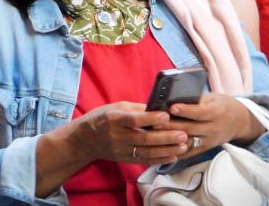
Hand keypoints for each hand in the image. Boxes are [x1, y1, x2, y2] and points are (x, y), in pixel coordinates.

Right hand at [71, 102, 188, 164]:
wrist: (85, 139)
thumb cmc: (101, 119)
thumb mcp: (115, 107)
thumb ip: (136, 109)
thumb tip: (159, 108)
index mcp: (114, 119)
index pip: (133, 120)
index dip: (150, 119)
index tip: (166, 116)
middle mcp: (117, 136)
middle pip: (144, 138)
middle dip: (165, 137)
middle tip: (183, 134)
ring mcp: (120, 150)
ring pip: (147, 152)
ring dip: (167, 150)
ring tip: (183, 146)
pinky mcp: (124, 159)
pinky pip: (144, 161)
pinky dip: (160, 160)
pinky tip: (173, 156)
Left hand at [155, 93, 265, 158]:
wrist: (239, 121)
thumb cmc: (221, 105)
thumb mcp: (212, 98)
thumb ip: (194, 99)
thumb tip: (171, 97)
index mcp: (217, 113)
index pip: (200, 113)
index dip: (186, 110)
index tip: (172, 107)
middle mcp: (214, 129)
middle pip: (190, 128)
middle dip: (171, 125)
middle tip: (154, 121)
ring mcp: (209, 141)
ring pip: (187, 142)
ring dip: (170, 139)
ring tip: (153, 133)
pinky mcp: (205, 150)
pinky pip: (189, 153)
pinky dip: (175, 150)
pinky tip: (161, 147)